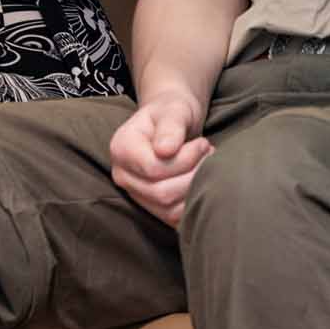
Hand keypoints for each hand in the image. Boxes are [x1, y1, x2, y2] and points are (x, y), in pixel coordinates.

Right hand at [108, 90, 213, 227]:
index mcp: (121, 148)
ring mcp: (135, 194)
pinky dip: (194, 204)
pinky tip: (201, 182)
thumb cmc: (172, 113)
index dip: (185, 160)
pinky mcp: (151, 207)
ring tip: (206, 166)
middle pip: (161, 193)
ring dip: (195, 190)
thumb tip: (164, 150)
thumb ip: (170, 126)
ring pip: (169, 209)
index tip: (203, 143)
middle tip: (208, 155)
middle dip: (193, 175)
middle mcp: (122, 175)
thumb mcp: (174, 110)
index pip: (153, 169)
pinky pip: (174, 218)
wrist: (171, 123)